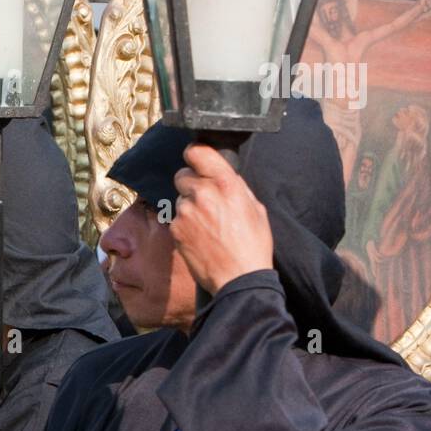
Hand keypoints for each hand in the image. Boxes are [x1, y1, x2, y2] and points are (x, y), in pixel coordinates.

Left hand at [169, 144, 272, 295]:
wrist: (238, 279)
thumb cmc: (252, 245)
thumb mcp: (255, 208)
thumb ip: (235, 186)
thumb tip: (220, 174)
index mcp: (225, 183)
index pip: (197, 151)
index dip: (195, 155)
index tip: (197, 161)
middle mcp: (202, 193)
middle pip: (183, 174)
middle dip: (192, 183)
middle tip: (206, 200)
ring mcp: (185, 211)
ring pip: (179, 198)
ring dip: (189, 206)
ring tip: (208, 225)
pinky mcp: (175, 229)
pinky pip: (176, 218)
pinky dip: (184, 224)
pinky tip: (200, 237)